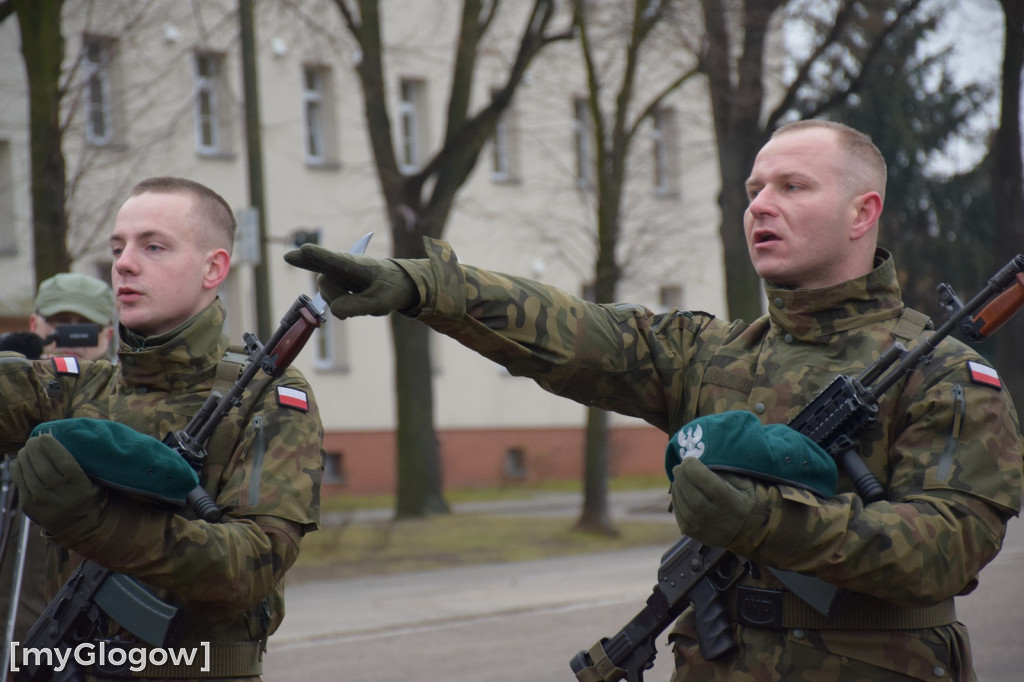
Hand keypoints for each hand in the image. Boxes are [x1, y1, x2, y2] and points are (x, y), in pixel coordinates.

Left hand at [10, 434, 106, 536]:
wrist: (81, 527)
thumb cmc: (89, 496)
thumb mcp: (95, 480)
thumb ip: (81, 463)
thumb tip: (60, 441)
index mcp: (76, 481)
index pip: (59, 456)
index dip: (49, 443)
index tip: (45, 436)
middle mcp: (56, 490)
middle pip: (39, 460)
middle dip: (33, 446)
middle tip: (33, 440)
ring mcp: (40, 498)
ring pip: (25, 468)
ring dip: (24, 454)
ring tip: (27, 449)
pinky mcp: (28, 505)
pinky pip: (18, 479)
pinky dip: (17, 467)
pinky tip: (22, 462)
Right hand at [284, 244, 418, 317]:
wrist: (396, 283)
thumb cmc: (390, 288)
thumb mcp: (381, 302)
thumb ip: (358, 306)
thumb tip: (335, 310)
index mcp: (353, 264)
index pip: (333, 260)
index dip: (317, 256)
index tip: (303, 250)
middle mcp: (340, 266)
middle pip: (324, 283)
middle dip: (339, 297)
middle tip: (366, 300)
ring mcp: (335, 274)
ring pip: (328, 295)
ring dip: (345, 303)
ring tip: (365, 298)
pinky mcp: (334, 284)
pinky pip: (333, 302)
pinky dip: (344, 306)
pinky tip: (357, 301)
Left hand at [671, 456, 767, 550]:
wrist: (750, 534)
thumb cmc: (747, 503)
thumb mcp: (745, 484)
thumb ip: (726, 472)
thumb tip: (704, 461)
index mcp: (731, 502)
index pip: (706, 481)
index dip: (694, 468)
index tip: (689, 459)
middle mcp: (715, 516)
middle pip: (691, 492)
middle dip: (682, 475)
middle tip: (680, 465)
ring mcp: (702, 527)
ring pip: (682, 502)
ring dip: (677, 485)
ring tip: (680, 476)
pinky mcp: (692, 534)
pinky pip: (679, 513)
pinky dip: (677, 498)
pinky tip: (680, 489)